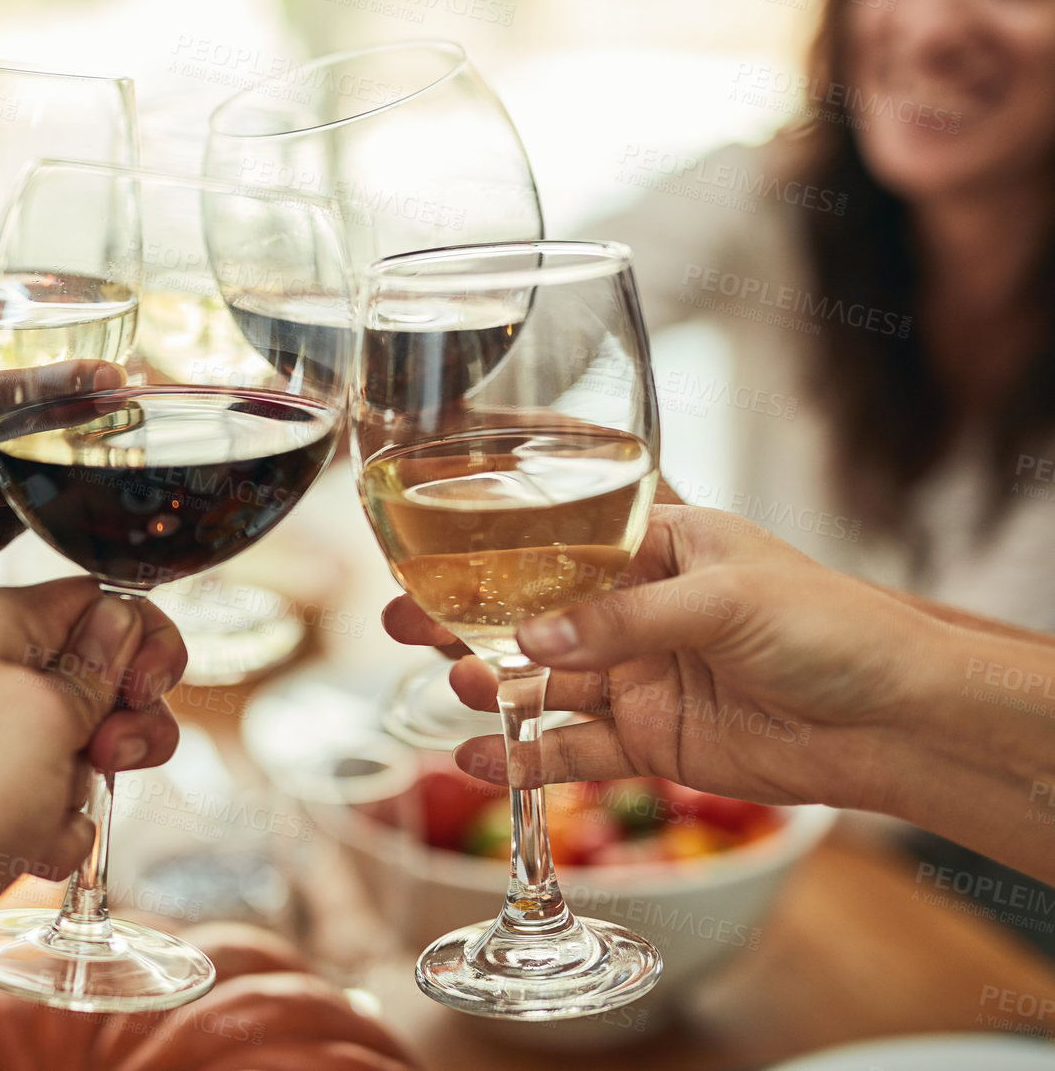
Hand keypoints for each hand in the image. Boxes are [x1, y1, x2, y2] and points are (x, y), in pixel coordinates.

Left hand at [0, 577, 184, 1023]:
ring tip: (52, 809)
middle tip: (105, 750)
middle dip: (125, 720)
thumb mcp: (48, 709)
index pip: (98, 601)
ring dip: (86, 787)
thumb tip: (126, 618)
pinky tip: (22, 848)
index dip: (139, 639)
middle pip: (102, 677)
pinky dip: (54, 832)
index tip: (148, 685)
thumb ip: (101, 662)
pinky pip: (56, 807)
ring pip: (86, 748)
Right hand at [382, 505, 934, 811]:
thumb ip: (621, 619)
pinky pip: (571, 748)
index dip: (490, 546)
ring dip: (493, 686)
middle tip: (401, 622)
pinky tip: (478, 758)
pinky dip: (524, 757)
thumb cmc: (831, 628)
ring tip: (457, 688)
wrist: (895, 723)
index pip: (557, 538)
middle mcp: (636, 609)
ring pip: (542, 681)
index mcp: (657, 546)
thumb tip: (529, 639)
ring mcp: (638, 676)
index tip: (426, 549)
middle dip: (464, 617)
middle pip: (531, 611)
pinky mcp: (649, 740)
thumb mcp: (723, 599)